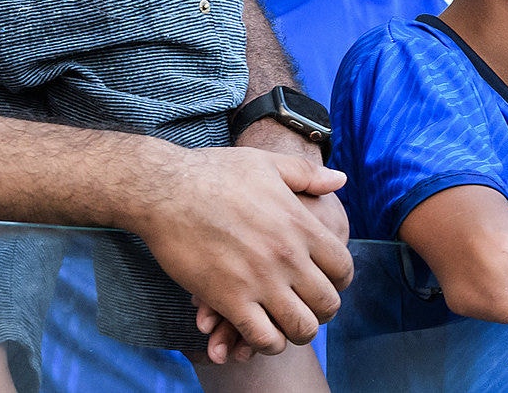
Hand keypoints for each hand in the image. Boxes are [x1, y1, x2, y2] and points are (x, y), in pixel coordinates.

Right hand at [194, 119, 352, 362]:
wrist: (164, 189)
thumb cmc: (213, 172)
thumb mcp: (266, 164)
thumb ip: (307, 174)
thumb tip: (340, 180)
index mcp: (300, 224)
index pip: (343, 269)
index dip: (338, 281)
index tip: (323, 282)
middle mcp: (287, 255)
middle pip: (328, 304)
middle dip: (320, 311)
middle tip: (303, 307)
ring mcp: (259, 279)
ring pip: (302, 328)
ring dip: (295, 331)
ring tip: (282, 323)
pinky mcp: (229, 298)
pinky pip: (264, 338)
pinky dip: (266, 343)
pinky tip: (257, 332)